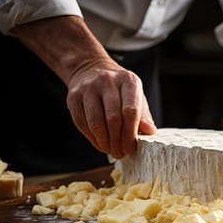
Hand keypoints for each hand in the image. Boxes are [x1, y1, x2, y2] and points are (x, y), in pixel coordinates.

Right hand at [10, 16, 156, 159]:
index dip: (130, 134)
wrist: (90, 69)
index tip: (131, 148)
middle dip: (117, 141)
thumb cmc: (119, 89)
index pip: (130, 111)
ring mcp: (88, 88)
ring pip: (96, 124)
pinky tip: (100, 144)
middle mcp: (107, 81)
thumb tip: (149, 132)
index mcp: (128, 80)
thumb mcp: (136, 96)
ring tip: (111, 150)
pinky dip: (92, 138)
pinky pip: (82, 124)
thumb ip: (143, 115)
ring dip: (104, 142)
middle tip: (120, 153)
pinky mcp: (73, 97)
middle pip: (113, 119)